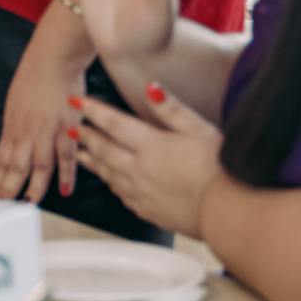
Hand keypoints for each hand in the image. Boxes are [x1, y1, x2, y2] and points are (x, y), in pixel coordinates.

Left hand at [0, 16, 89, 203]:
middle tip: (3, 206)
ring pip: (39, 168)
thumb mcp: (14, 103)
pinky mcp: (67, 130)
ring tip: (29, 204)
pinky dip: (67, 176)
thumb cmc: (33, 77)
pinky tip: (65, 190)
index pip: (0, 159)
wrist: (53, 60)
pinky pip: (66, 158)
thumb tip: (12, 141)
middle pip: (15, 168)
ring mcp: (47, 133)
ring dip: (33, 189)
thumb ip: (15, 125)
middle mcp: (27, 133)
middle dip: (7, 189)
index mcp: (12, 126)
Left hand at [74, 84, 222, 237]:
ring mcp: (141, 192)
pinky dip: (110, 183)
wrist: (229, 213)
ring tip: (80, 154)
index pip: (113, 123)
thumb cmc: (222, 171)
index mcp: (151, 146)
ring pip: (107, 173)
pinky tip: (110, 181)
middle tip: (71, 129)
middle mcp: (140, 169)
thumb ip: (172, 110)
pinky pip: (121, 194)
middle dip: (85, 137)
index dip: (92, 110)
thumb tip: (150, 88)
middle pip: (103, 149)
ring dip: (91, 161)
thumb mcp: (200, 131)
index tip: (76, 101)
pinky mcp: (148, 211)